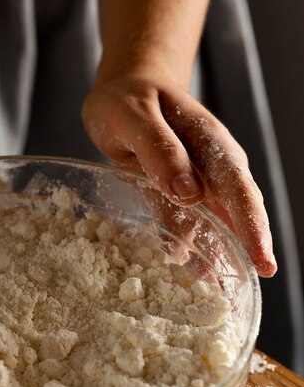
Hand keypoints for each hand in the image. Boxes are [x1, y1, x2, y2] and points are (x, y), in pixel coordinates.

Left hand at [82, 74, 276, 277]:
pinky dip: (190, 250)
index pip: (238, 187)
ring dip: (219, 256)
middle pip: (238, 211)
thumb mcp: (134, 116)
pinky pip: (187, 226)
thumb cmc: (128, 97)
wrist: (123, 92)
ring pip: (215, 224)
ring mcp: (195, 183)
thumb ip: (160, 149)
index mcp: (209, 143)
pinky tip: (186, 272)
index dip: (252, 225)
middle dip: (247, 248)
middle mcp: (209, 167)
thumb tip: (189, 193)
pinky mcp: (175, 196)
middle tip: (253, 284)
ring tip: (219, 294)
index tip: (262, 260)